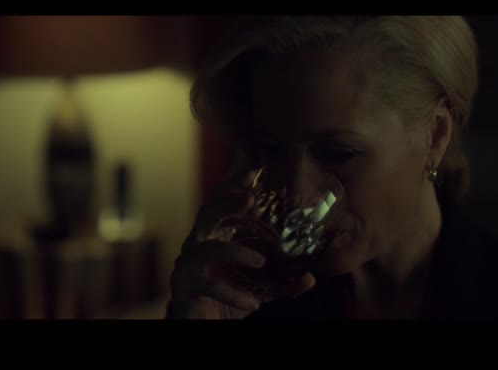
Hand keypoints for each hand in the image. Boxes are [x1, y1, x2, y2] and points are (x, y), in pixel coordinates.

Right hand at [168, 170, 315, 318]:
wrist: (201, 325)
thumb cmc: (227, 298)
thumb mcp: (260, 289)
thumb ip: (283, 283)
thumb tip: (310, 278)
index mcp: (215, 236)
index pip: (220, 202)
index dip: (233, 186)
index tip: (253, 172)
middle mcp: (198, 244)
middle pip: (206, 213)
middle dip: (226, 202)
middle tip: (251, 198)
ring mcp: (189, 264)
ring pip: (206, 248)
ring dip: (234, 252)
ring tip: (260, 262)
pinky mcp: (187, 285)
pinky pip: (210, 285)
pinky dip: (233, 293)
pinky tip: (252, 304)